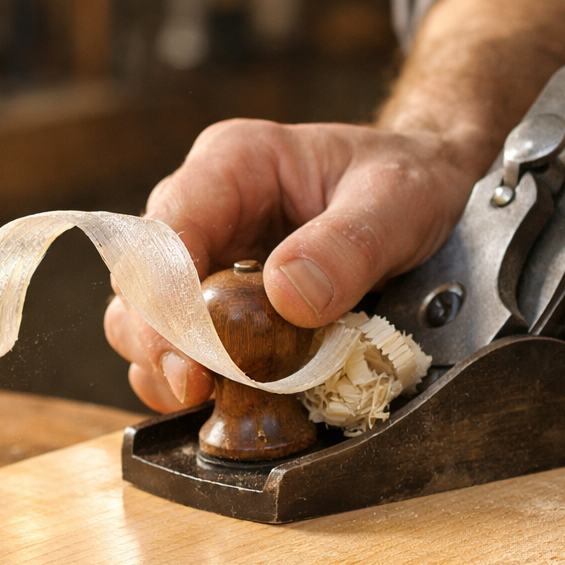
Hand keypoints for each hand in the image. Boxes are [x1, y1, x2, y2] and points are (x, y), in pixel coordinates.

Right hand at [105, 119, 480, 410]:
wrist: (424, 188)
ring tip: (202, 399)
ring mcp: (204, 257)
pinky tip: (219, 401)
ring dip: (164, 364)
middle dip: (156, 338)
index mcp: (233, 163)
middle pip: (140, 277)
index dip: (166, 293)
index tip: (190, 352)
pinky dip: (193, 377)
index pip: (168, 227)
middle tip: (192, 388)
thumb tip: (287, 297)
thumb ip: (348, 245)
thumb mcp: (399, 201)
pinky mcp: (218, 303)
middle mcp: (203, 209)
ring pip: (144, 316)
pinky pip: (182, 344)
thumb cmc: (407, 179)